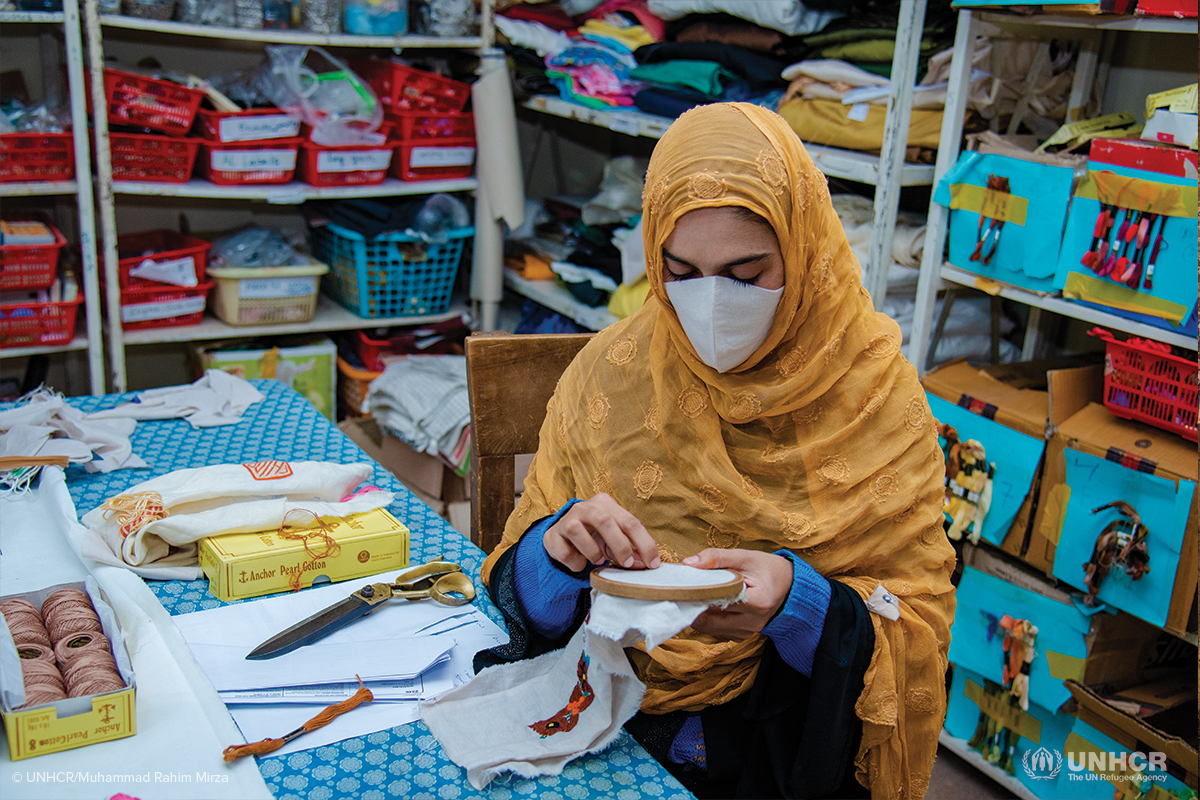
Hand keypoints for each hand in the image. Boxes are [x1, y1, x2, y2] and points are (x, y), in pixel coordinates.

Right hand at [543, 494, 660, 572]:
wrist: (563, 536)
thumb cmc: (594, 535)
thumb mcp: (614, 538)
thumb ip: (629, 548)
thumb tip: (645, 563)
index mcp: (605, 503)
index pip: (629, 521)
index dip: (644, 543)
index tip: (652, 563)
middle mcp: (585, 507)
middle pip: (605, 521)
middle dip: (619, 545)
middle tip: (627, 564)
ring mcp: (567, 519)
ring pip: (578, 532)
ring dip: (593, 552)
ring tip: (598, 559)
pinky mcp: (552, 535)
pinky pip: (565, 552)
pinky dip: (576, 562)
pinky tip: (580, 562)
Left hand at [683, 549, 793, 640]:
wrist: (787, 585)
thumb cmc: (766, 569)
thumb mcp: (745, 556)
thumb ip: (716, 557)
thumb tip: (689, 563)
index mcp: (758, 602)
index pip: (718, 602)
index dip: (697, 593)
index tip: (682, 585)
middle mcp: (753, 623)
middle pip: (711, 619)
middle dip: (693, 605)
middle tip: (681, 590)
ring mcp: (747, 632)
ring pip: (710, 628)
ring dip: (699, 613)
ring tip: (693, 595)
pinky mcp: (741, 636)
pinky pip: (716, 631)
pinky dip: (708, 619)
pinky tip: (706, 605)